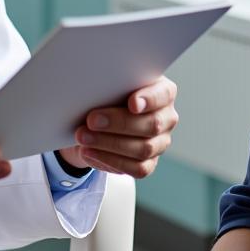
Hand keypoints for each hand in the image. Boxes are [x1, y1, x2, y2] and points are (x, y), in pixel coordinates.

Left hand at [59, 76, 177, 177]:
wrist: (101, 118)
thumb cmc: (109, 93)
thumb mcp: (112, 83)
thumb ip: (112, 82)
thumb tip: (95, 85)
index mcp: (163, 92)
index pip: (163, 94)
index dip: (149, 99)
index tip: (131, 103)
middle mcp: (166, 117)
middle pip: (151, 124)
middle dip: (118, 123)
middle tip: (91, 120)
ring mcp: (160, 142)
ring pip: (143, 148)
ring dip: (108, 143)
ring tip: (83, 137)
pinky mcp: (149, 163)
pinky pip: (136, 168)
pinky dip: (110, 160)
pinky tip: (89, 152)